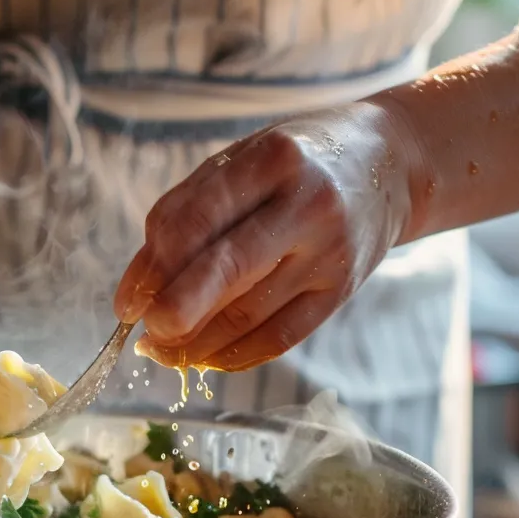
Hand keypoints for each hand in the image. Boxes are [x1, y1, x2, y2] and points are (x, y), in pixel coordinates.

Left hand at [114, 102, 418, 370]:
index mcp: (270, 160)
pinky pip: (282, 338)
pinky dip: (235, 355)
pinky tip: (203, 357)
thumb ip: (184, 214)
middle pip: (230, 268)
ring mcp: (330, 251)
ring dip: (197, 342)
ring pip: (251, 313)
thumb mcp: (239, 162)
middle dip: (179, 309)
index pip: (199, 218)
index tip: (126, 303)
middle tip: (148, 334)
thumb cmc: (290, 165)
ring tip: (163, 348)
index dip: (155, 266)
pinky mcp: (343, 290)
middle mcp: (306, 204)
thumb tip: (139, 286)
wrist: (392, 163)